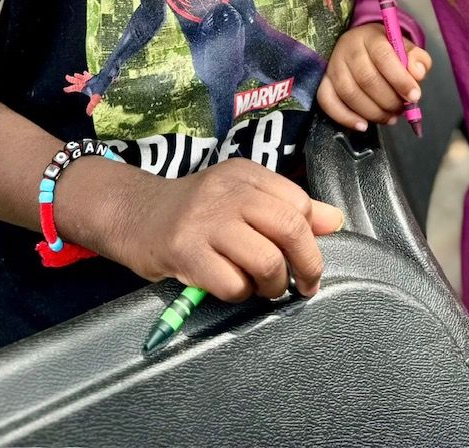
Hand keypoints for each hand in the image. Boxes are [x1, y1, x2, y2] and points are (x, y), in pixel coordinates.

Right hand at [63, 70, 101, 112]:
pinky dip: (86, 74)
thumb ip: (91, 106)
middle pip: (76, 80)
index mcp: (83, 87)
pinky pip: (88, 75)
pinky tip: (86, 72)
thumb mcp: (95, 99)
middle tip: (66, 76)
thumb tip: (88, 114)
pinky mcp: (94, 77)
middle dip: (71, 79)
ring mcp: (90, 79)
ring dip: (78, 76)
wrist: (106, 79)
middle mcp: (85, 82)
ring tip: (75, 74)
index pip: (74, 88)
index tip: (64, 89)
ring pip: (82, 77)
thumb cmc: (100, 88)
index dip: (69, 89)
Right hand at [119, 159, 343, 301]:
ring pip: (266, 260)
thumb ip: (287, 206)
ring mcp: (206, 222)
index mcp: (247, 174)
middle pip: (290, 228)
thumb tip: (334, 220)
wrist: (134, 214)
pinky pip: (233, 284)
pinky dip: (241, 294)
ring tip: (266, 288)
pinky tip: (232, 287)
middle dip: (307, 264)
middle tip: (305, 285)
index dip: (312, 236)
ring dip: (273, 285)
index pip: (299, 202)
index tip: (308, 257)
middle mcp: (229, 192)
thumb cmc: (196, 210)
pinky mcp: (185, 252)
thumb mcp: (242, 196)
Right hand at [317, 23, 430, 131]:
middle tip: (401, 110)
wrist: (361, 45)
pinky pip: (327, 102)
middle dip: (388, 100)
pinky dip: (345, 117)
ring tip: (389, 118)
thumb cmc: (387, 49)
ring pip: (349, 93)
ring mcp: (333, 66)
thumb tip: (417, 74)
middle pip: (366, 78)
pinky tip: (363, 125)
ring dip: (372, 112)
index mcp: (370, 36)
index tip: (414, 96)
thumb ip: (417, 59)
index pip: (383, 56)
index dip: (400, 79)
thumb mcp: (405, 47)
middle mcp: (348, 49)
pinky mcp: (324, 82)